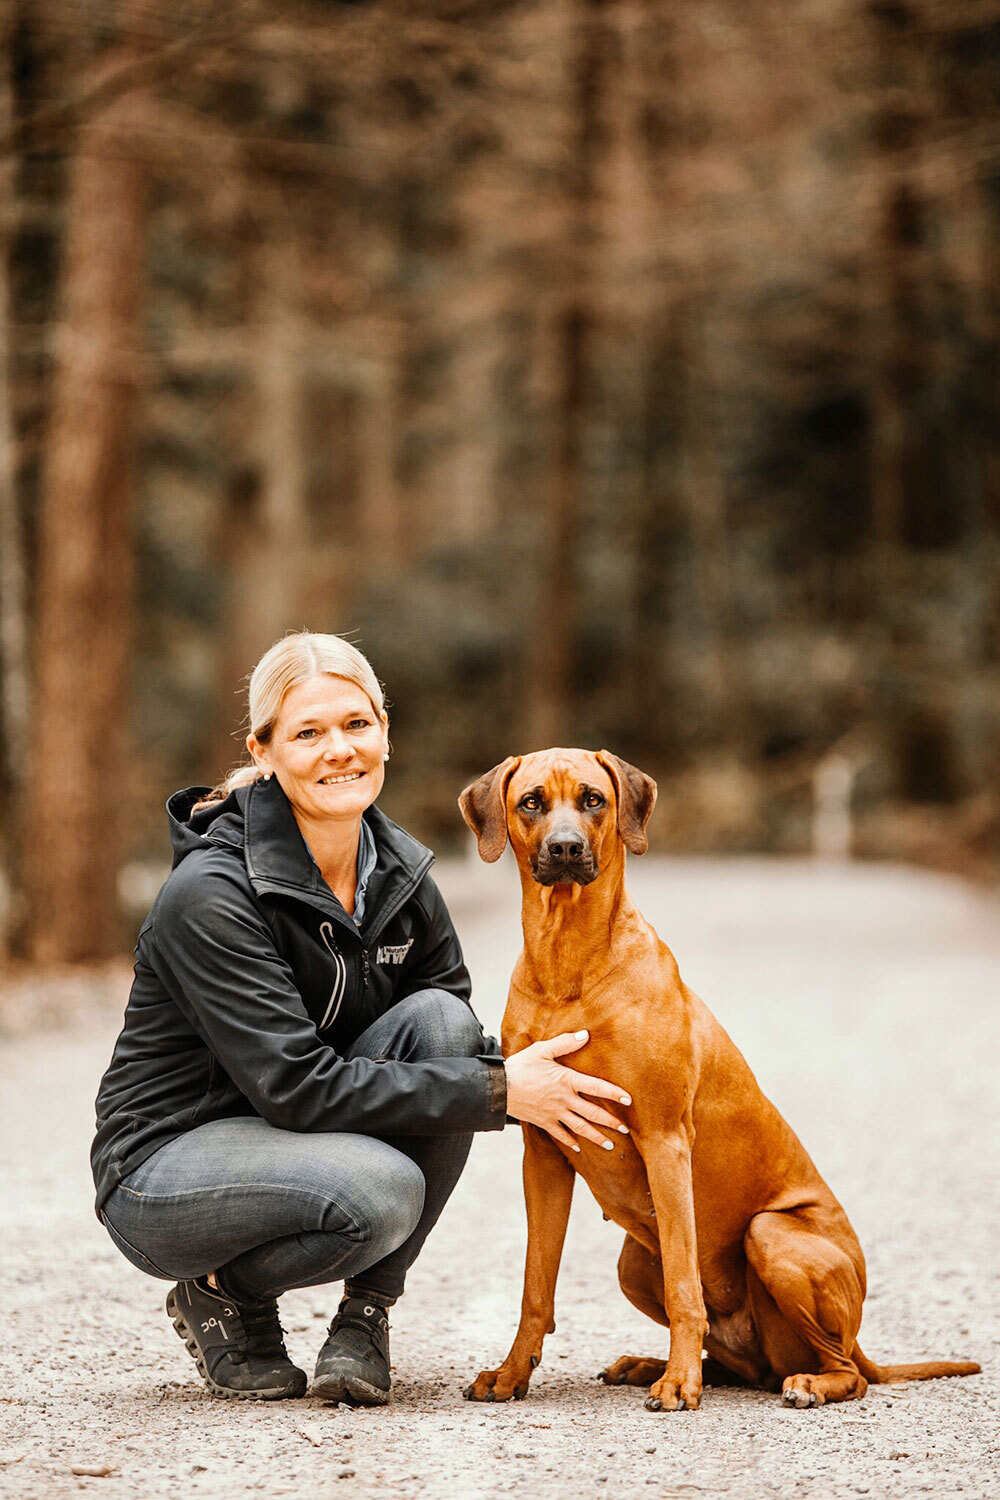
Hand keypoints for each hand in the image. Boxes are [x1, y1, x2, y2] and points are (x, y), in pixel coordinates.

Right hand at [503, 1030, 631, 1152]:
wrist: (498, 1088)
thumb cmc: (520, 1066)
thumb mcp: (542, 1050)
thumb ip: (565, 1043)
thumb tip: (585, 1035)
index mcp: (566, 1080)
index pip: (596, 1087)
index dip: (614, 1093)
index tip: (628, 1100)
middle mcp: (564, 1100)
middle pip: (592, 1113)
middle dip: (610, 1122)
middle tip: (626, 1131)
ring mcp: (554, 1113)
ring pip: (580, 1128)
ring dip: (596, 1138)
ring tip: (610, 1145)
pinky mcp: (543, 1122)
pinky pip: (560, 1135)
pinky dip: (570, 1142)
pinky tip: (579, 1148)